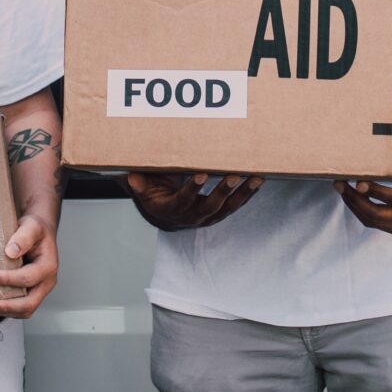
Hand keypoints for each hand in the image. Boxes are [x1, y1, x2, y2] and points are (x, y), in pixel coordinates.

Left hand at [0, 213, 57, 317]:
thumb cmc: (36, 229)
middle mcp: (46, 281)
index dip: (9, 280)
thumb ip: (23, 237)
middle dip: (8, 306)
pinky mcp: (31, 292)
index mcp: (48, 265)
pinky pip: (21, 307)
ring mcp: (40, 289)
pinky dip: (7, 309)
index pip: (28, 278)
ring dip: (6, 311)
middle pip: (30, 303)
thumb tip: (10, 252)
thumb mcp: (32, 226)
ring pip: (25, 310)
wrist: (40, 232)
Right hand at [126, 171, 263, 230]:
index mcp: (173, 210)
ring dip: (243, 193)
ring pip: (228, 207)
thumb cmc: (155, 196)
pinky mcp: (219, 213)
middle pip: (210, 205)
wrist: (165, 217)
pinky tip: (258, 181)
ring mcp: (209, 216)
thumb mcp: (143, 191)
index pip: (183, 200)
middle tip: (233, 175)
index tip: (200, 175)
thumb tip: (133, 179)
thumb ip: (139, 185)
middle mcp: (193, 216)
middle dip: (223, 190)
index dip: (191, 189)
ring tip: (256, 178)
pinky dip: (247, 194)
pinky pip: (236, 205)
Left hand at [334, 135, 391, 235]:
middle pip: (379, 214)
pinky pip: (375, 223)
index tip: (359, 182)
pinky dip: (360, 211)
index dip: (377, 192)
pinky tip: (350, 196)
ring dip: (354, 205)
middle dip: (356, 199)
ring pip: (374, 221)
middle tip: (339, 184)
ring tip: (340, 188)